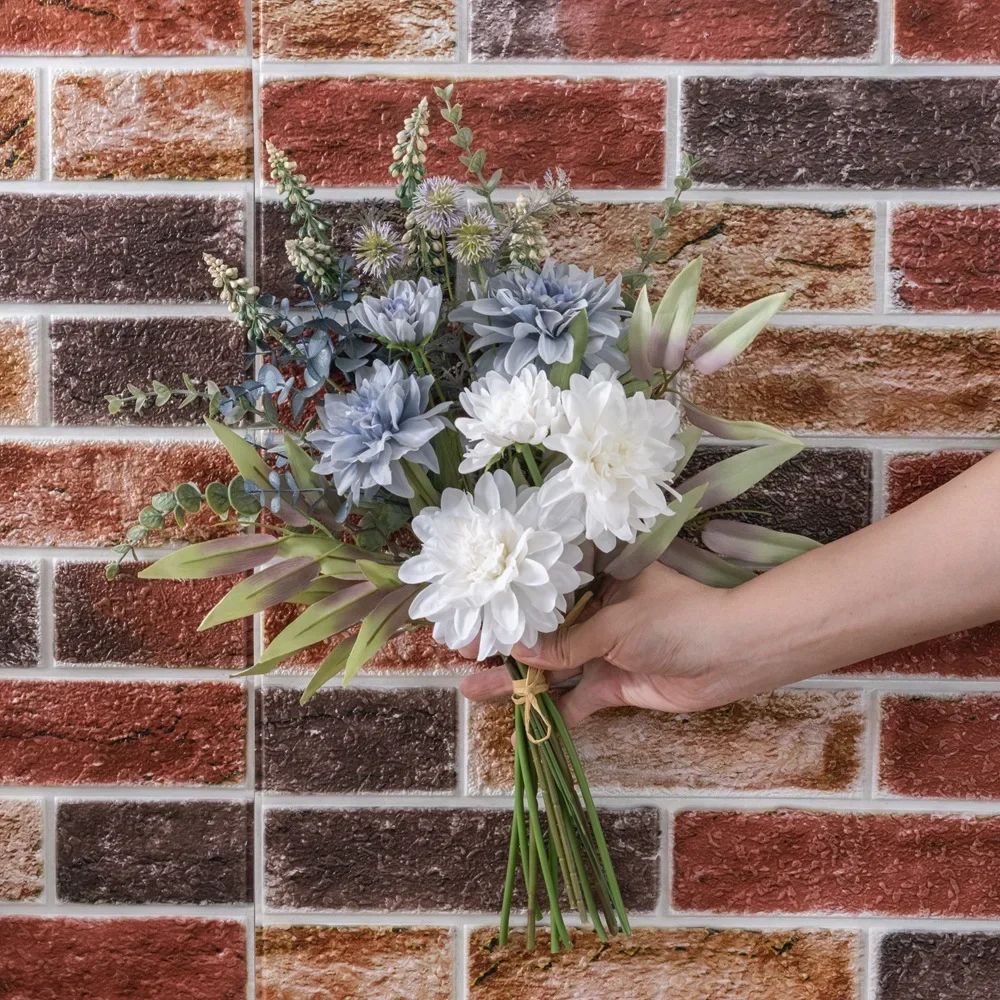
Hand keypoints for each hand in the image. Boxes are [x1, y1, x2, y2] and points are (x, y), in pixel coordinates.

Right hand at [460, 561, 755, 726]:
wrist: (732, 657)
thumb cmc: (678, 620)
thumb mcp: (615, 625)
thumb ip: (566, 642)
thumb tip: (518, 653)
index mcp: (595, 579)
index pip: (540, 588)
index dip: (505, 601)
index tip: (469, 612)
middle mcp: (594, 611)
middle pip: (539, 629)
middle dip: (502, 643)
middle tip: (460, 654)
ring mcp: (602, 648)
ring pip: (550, 665)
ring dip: (516, 679)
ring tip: (473, 689)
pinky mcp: (613, 682)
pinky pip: (576, 698)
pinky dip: (552, 710)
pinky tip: (521, 722)